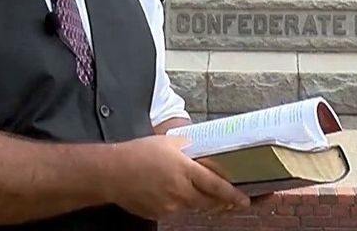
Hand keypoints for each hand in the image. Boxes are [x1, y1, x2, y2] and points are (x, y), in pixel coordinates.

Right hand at [106, 135, 249, 218]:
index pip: (216, 186)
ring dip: (200, 201)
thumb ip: (189, 147)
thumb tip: (205, 149)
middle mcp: (180, 191)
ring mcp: (170, 206)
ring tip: (197, 190)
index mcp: (184, 170)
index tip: (245, 199)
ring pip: (193, 207)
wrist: (111, 172)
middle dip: (222, 202)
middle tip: (231, 199)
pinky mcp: (160, 214)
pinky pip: (176, 210)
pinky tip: (171, 192)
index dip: (233, 194)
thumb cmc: (138, 153)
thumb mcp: (168, 143)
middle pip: (209, 202)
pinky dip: (180, 203)